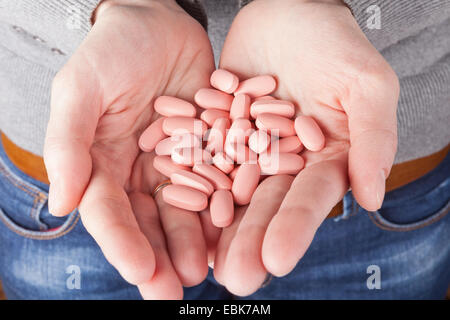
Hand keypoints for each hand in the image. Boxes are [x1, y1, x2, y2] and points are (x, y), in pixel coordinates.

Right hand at [44, 0, 214, 297]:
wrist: (158, 23)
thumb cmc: (111, 51)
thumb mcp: (79, 89)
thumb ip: (67, 143)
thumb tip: (59, 203)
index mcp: (104, 164)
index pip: (110, 212)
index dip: (122, 243)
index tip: (139, 272)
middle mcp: (140, 171)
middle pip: (149, 221)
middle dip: (162, 257)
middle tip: (175, 292)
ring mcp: (177, 162)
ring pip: (187, 209)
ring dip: (196, 241)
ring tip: (210, 271)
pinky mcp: (209, 148)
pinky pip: (218, 180)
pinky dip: (226, 206)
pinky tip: (236, 230)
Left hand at [213, 0, 398, 295]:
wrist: (288, 11)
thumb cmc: (335, 44)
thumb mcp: (366, 85)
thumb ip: (373, 138)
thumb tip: (373, 198)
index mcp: (323, 160)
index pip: (310, 200)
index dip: (295, 229)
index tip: (276, 260)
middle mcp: (284, 164)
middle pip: (266, 206)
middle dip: (251, 242)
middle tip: (235, 278)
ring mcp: (248, 151)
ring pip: (230, 193)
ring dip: (217, 227)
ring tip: (202, 263)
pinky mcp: (219, 133)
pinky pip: (202, 159)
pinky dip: (189, 184)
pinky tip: (174, 212)